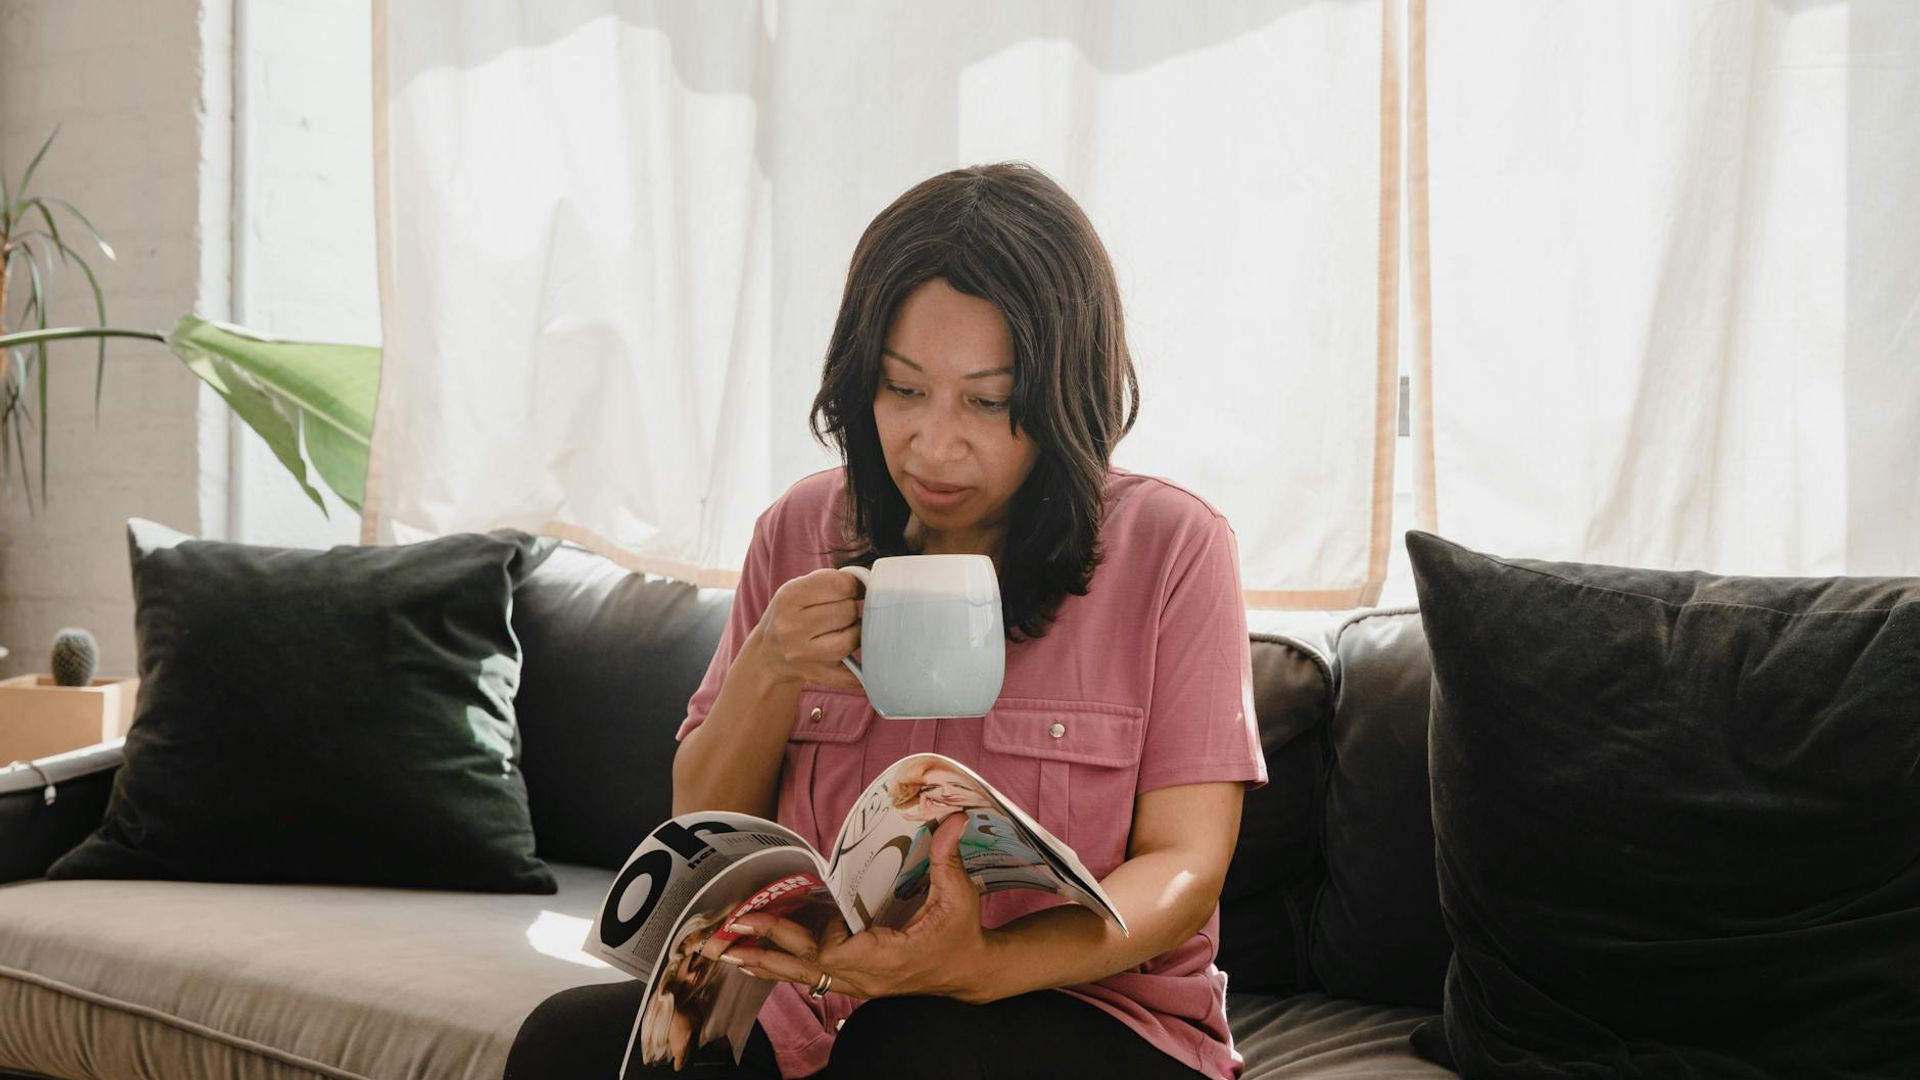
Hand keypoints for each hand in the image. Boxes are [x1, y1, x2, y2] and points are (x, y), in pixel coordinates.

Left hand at [718, 813, 996, 1002]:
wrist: (969, 972)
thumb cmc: (961, 935)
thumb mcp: (959, 897)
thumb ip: (948, 858)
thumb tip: (954, 818)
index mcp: (888, 958)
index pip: (838, 952)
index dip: (821, 934)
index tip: (818, 914)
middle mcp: (866, 976)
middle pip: (808, 965)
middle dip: (768, 948)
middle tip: (731, 932)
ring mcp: (858, 981)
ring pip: (803, 975)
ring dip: (765, 962)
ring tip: (726, 952)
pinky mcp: (855, 978)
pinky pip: (811, 974)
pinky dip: (782, 967)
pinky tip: (754, 962)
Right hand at [753, 567, 864, 690]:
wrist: (769, 653)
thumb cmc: (793, 614)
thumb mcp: (800, 589)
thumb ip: (832, 581)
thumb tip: (872, 584)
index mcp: (789, 597)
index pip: (839, 585)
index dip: (853, 586)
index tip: (852, 590)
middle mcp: (792, 627)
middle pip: (848, 611)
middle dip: (850, 609)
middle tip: (839, 613)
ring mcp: (803, 654)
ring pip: (852, 639)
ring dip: (855, 633)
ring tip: (843, 630)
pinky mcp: (816, 675)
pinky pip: (853, 671)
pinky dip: (860, 664)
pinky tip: (852, 656)